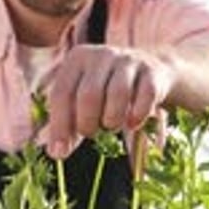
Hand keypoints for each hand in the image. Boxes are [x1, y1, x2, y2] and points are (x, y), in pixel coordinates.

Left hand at [46, 44, 172, 157]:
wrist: (147, 75)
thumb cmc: (105, 94)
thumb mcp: (81, 105)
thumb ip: (67, 128)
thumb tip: (56, 153)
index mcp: (76, 59)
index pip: (61, 93)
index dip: (59, 125)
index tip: (61, 152)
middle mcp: (101, 54)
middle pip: (89, 95)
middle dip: (88, 123)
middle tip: (91, 133)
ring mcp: (128, 60)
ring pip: (118, 94)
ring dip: (112, 120)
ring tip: (111, 126)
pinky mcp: (152, 70)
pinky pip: (145, 95)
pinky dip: (137, 116)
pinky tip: (132, 124)